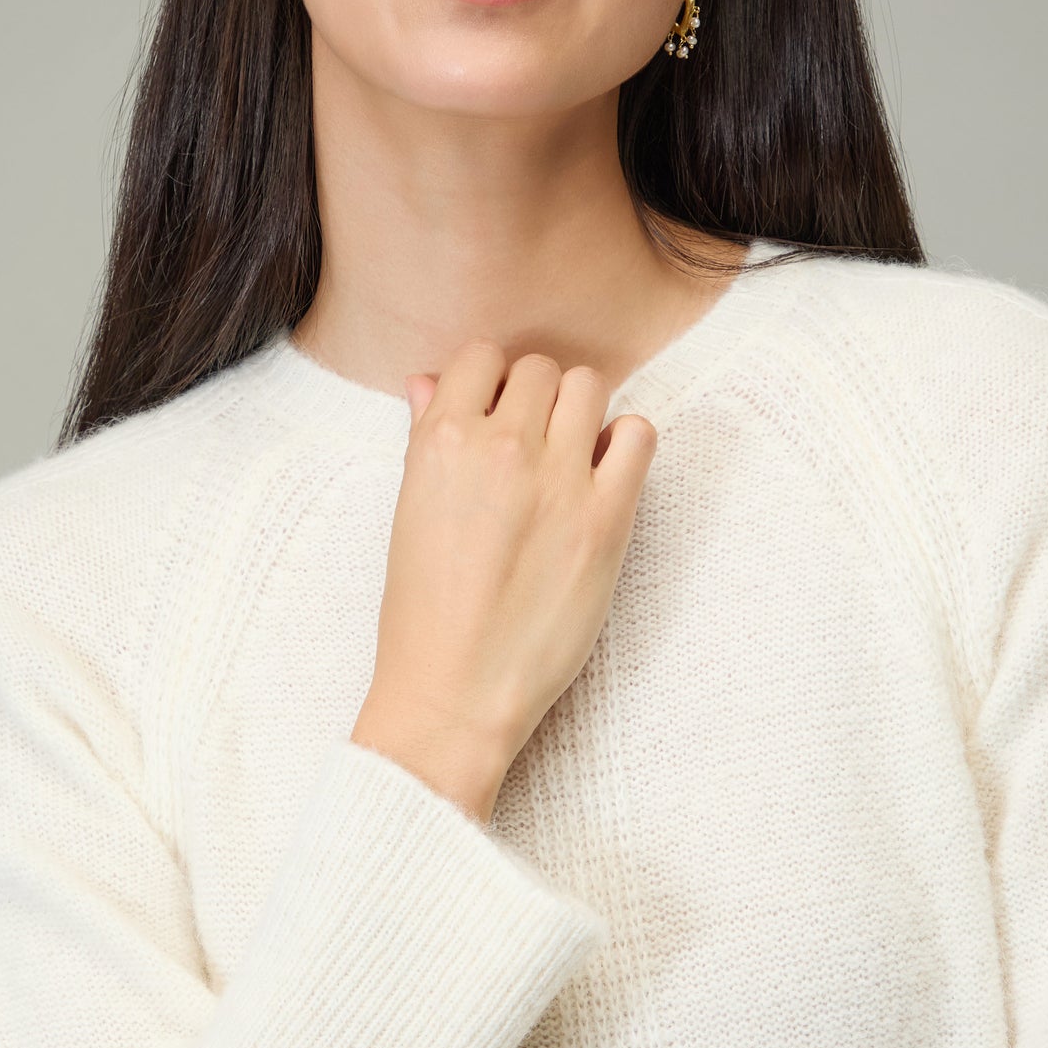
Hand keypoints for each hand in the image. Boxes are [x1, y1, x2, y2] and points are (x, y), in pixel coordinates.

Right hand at [351, 344, 656, 814]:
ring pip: (588, 386)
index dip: (492, 382)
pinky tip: (603, 479)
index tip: (497, 414)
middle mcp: (501, 447)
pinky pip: (638, 435)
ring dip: (581, 413)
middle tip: (534, 446)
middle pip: (540, 369)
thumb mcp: (410, 513)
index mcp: (441, 441)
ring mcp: (558, 479)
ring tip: (569, 459)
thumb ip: (424, 437)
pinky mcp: (606, 516)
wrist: (457, 690)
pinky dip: (626, 444)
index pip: (480, 357)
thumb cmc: (425, 611)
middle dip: (537, 399)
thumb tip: (428, 381)